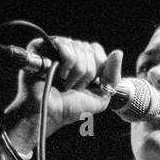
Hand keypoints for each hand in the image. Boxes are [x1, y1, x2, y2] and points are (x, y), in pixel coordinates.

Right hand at [3, 36, 123, 142]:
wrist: (47, 113)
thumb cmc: (70, 108)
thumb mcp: (100, 96)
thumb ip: (112, 76)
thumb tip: (117, 52)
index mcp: (80, 59)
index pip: (96, 49)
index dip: (97, 67)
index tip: (88, 85)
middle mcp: (67, 51)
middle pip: (89, 49)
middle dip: (87, 74)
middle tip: (73, 87)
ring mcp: (54, 47)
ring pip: (79, 48)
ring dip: (76, 73)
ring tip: (64, 84)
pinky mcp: (41, 46)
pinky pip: (66, 46)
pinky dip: (67, 65)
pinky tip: (58, 75)